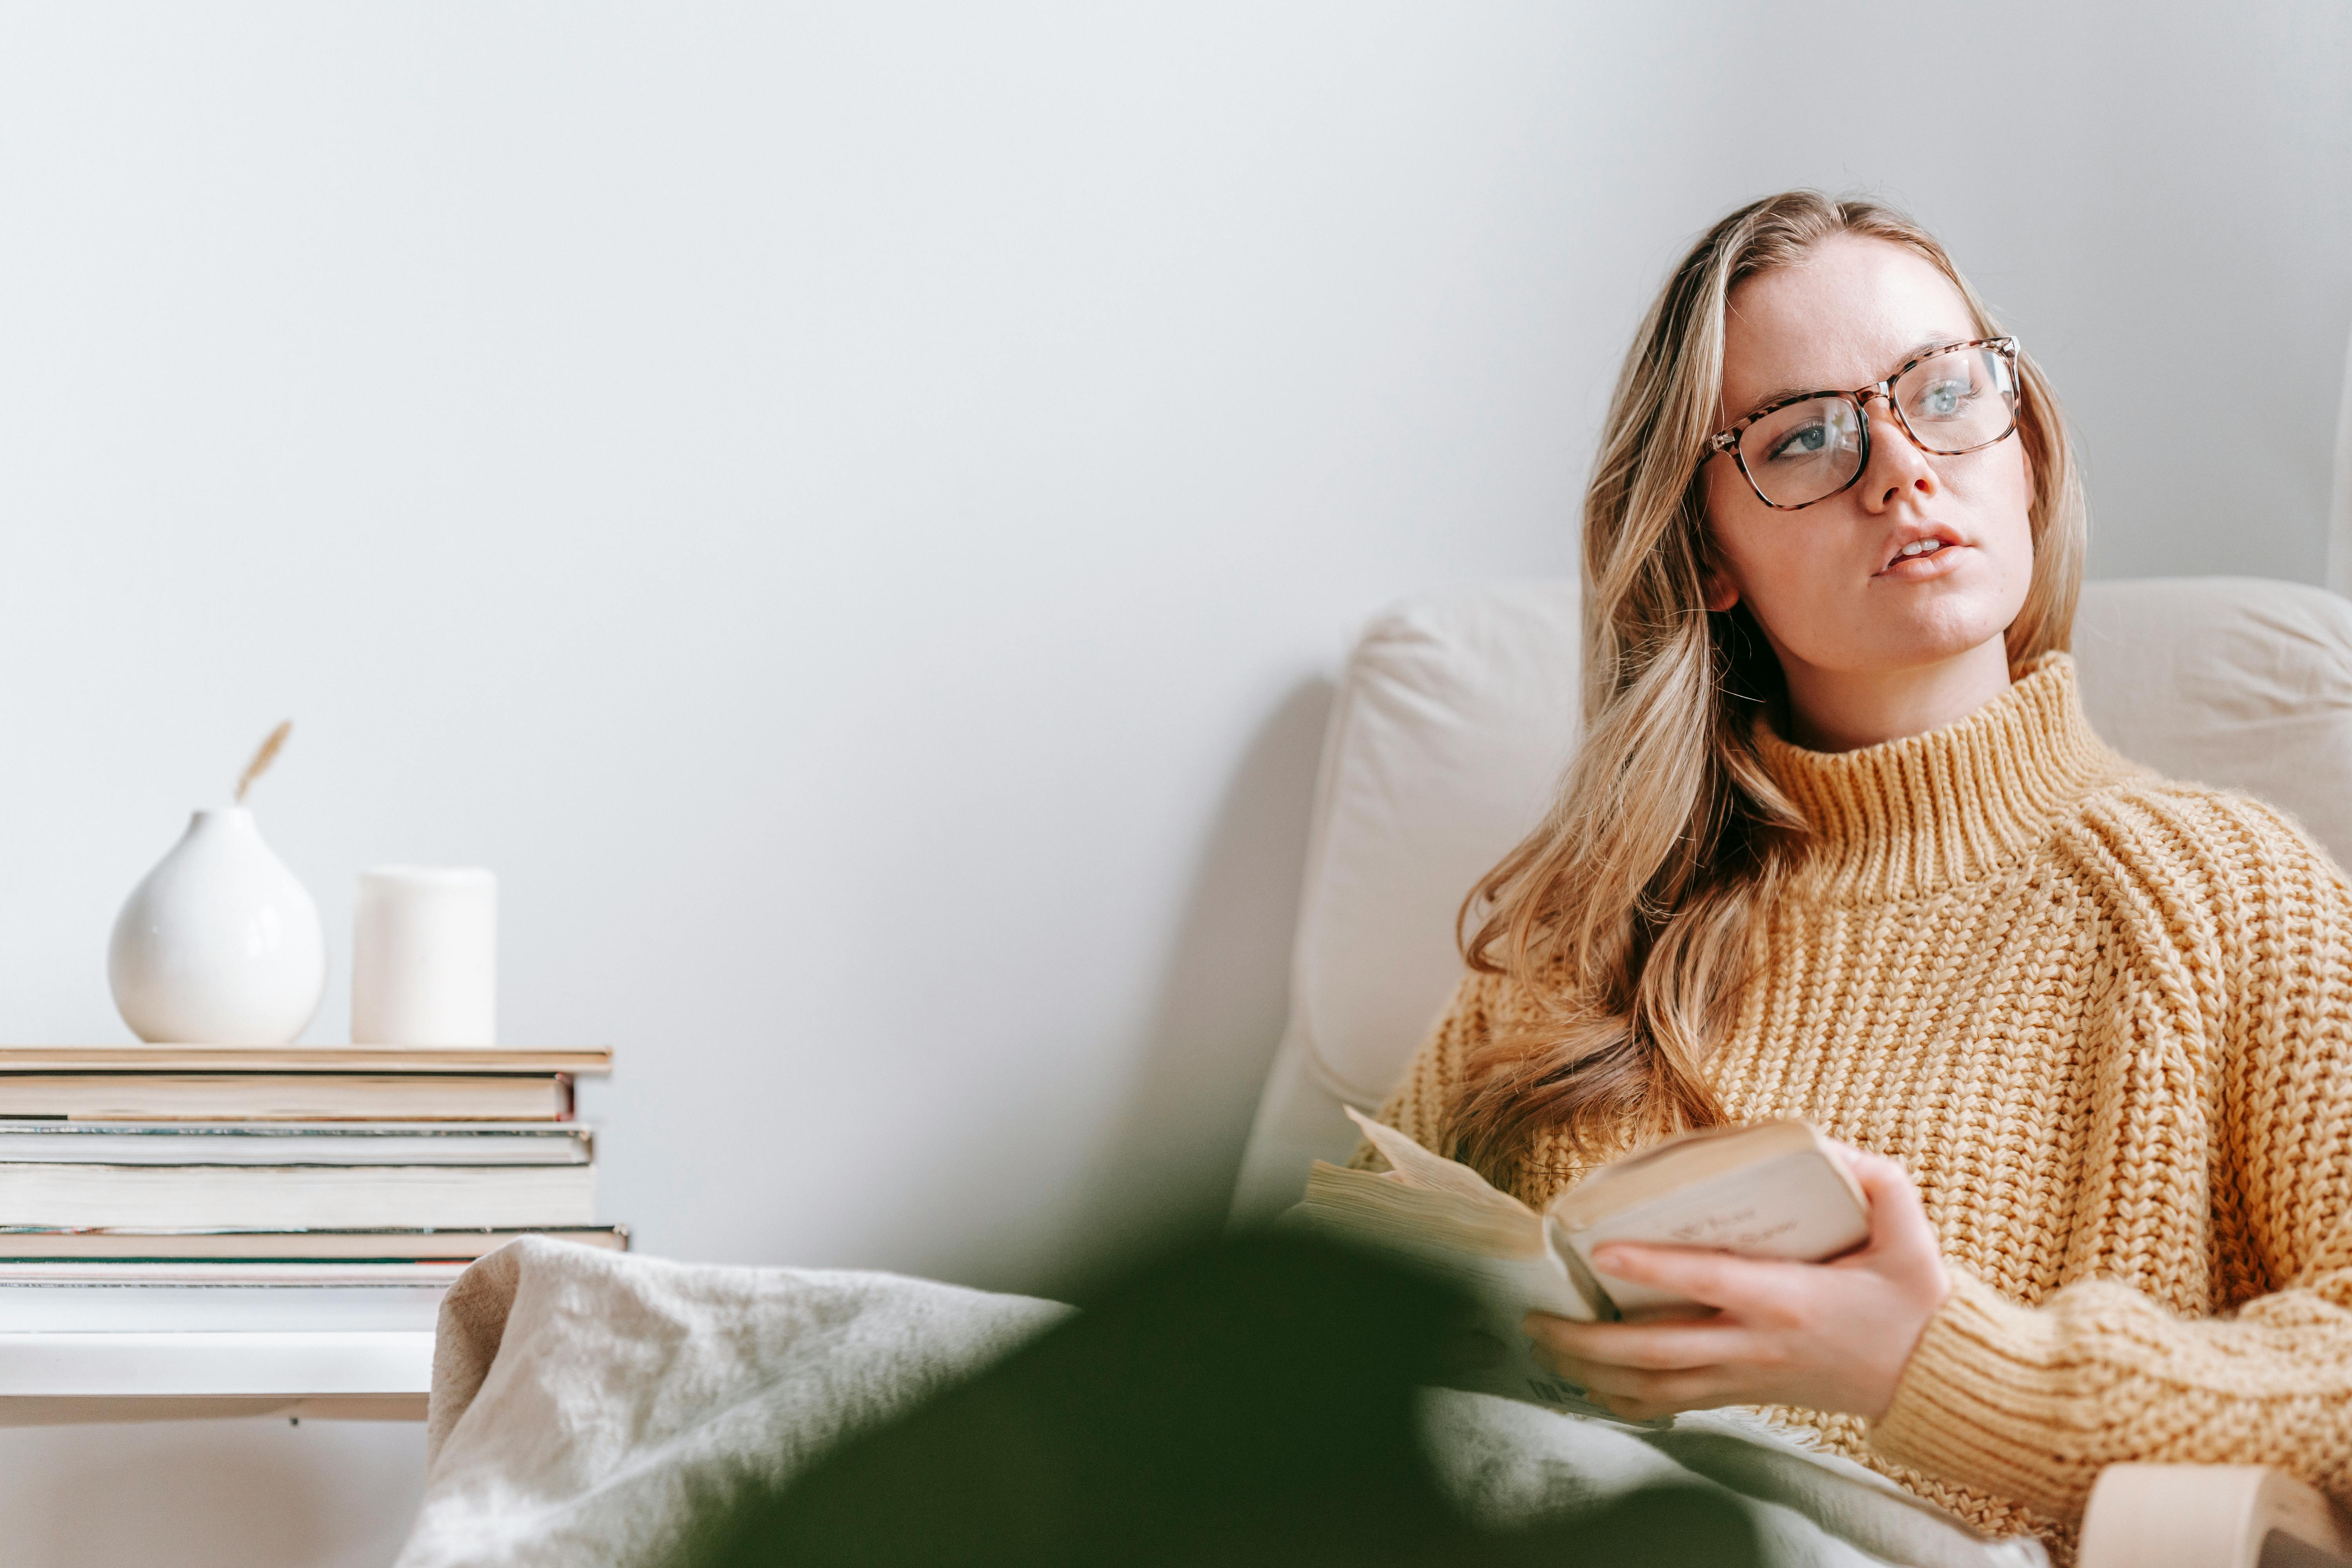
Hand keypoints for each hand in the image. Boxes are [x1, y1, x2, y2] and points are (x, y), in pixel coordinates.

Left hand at [1522, 1146, 1950, 1422]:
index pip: (1709, 1280)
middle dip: (1590, 1340)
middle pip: (1659, 1349)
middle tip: (1536, 1317)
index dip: (1653, 1266)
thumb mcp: (1909, 1231)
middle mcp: (1758, 1344)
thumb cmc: (1916, 1302)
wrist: (1935, 1380)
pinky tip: (1591, 1387)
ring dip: (1594, 1372)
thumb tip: (1828, 1146)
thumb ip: (1874, 1180)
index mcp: (1789, 1301)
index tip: (1600, 1251)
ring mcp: (1748, 1376)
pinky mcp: (1748, 1395)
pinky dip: (1628, 1400)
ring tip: (1545, 1348)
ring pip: (1656, 1387)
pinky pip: (1675, 1405)